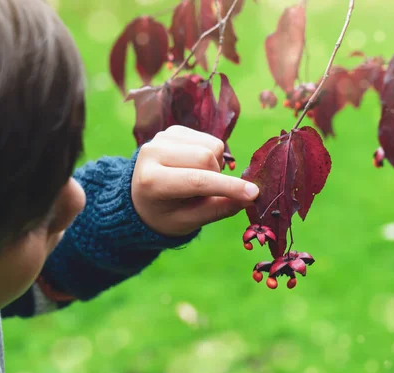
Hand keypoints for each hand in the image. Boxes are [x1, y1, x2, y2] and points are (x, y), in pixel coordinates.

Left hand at [131, 126, 259, 236]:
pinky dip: (211, 156)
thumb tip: (251, 197)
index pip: (196, 180)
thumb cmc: (165, 215)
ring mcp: (162, 137)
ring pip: (211, 146)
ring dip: (215, 167)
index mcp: (151, 181)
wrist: (141, 197)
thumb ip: (218, 209)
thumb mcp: (188, 222)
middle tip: (207, 194)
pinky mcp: (173, 130)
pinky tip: (195, 168)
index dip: (228, 187)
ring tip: (198, 181)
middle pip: (206, 157)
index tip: (253, 194)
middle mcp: (152, 152)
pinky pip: (209, 139)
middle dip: (218, 178)